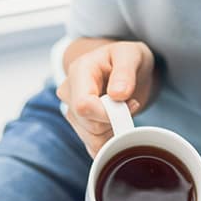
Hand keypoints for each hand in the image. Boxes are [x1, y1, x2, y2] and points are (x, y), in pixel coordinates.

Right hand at [56, 41, 155, 157]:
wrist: (122, 66)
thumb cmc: (126, 58)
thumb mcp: (131, 54)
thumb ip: (125, 72)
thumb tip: (118, 94)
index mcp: (79, 71)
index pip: (84, 105)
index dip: (108, 113)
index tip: (130, 105)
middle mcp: (69, 92)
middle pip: (88, 125)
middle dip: (115, 121)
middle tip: (131, 104)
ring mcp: (71, 111)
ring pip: (91, 139)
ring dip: (114, 131)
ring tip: (124, 111)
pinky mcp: (79, 126)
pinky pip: (93, 146)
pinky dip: (111, 141)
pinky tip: (118, 124)